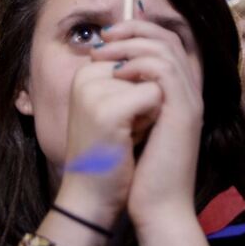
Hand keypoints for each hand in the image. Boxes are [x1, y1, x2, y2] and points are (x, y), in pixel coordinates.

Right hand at [57, 58, 162, 231]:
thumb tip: (158, 47)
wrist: (90, 198)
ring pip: (153, 80)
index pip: (137, 59)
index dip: (141, 91)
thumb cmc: (109, 152)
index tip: (120, 118)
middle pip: (146, 69)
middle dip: (147, 99)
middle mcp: (86, 74)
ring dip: (150, 110)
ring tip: (126, 135)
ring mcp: (95, 90)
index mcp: (86, 70)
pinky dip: (151, 119)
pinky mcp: (108, 109)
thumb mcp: (113, 103)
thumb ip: (127, 76)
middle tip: (124, 129)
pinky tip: (131, 139)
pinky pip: (154, 95)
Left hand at [91, 21, 203, 229]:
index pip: (167, 42)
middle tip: (105, 36)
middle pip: (169, 37)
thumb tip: (111, 68)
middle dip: (134, 29)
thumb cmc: (142, 168)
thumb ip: (132, 94)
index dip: (139, 30)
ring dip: (131, 44)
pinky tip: (117, 74)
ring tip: (104, 54)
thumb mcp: (135, 121)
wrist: (158, 205)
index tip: (108, 36)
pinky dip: (139, 65)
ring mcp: (189, 100)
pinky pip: (165, 71)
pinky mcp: (184, 112)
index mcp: (179, 91)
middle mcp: (189, 90)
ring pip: (166, 49)